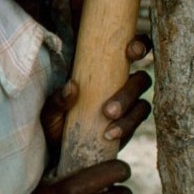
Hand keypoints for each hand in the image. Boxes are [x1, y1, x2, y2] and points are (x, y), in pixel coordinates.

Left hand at [42, 0, 153, 156]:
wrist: (58, 148)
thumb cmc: (55, 121)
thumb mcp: (51, 109)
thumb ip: (58, 100)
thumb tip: (71, 87)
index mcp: (102, 68)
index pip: (128, 51)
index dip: (139, 45)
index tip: (132, 51)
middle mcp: (120, 83)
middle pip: (141, 79)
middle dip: (130, 90)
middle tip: (109, 109)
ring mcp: (128, 104)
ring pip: (142, 102)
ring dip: (128, 111)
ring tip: (107, 120)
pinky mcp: (130, 123)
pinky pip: (138, 121)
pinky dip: (127, 126)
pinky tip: (110, 134)